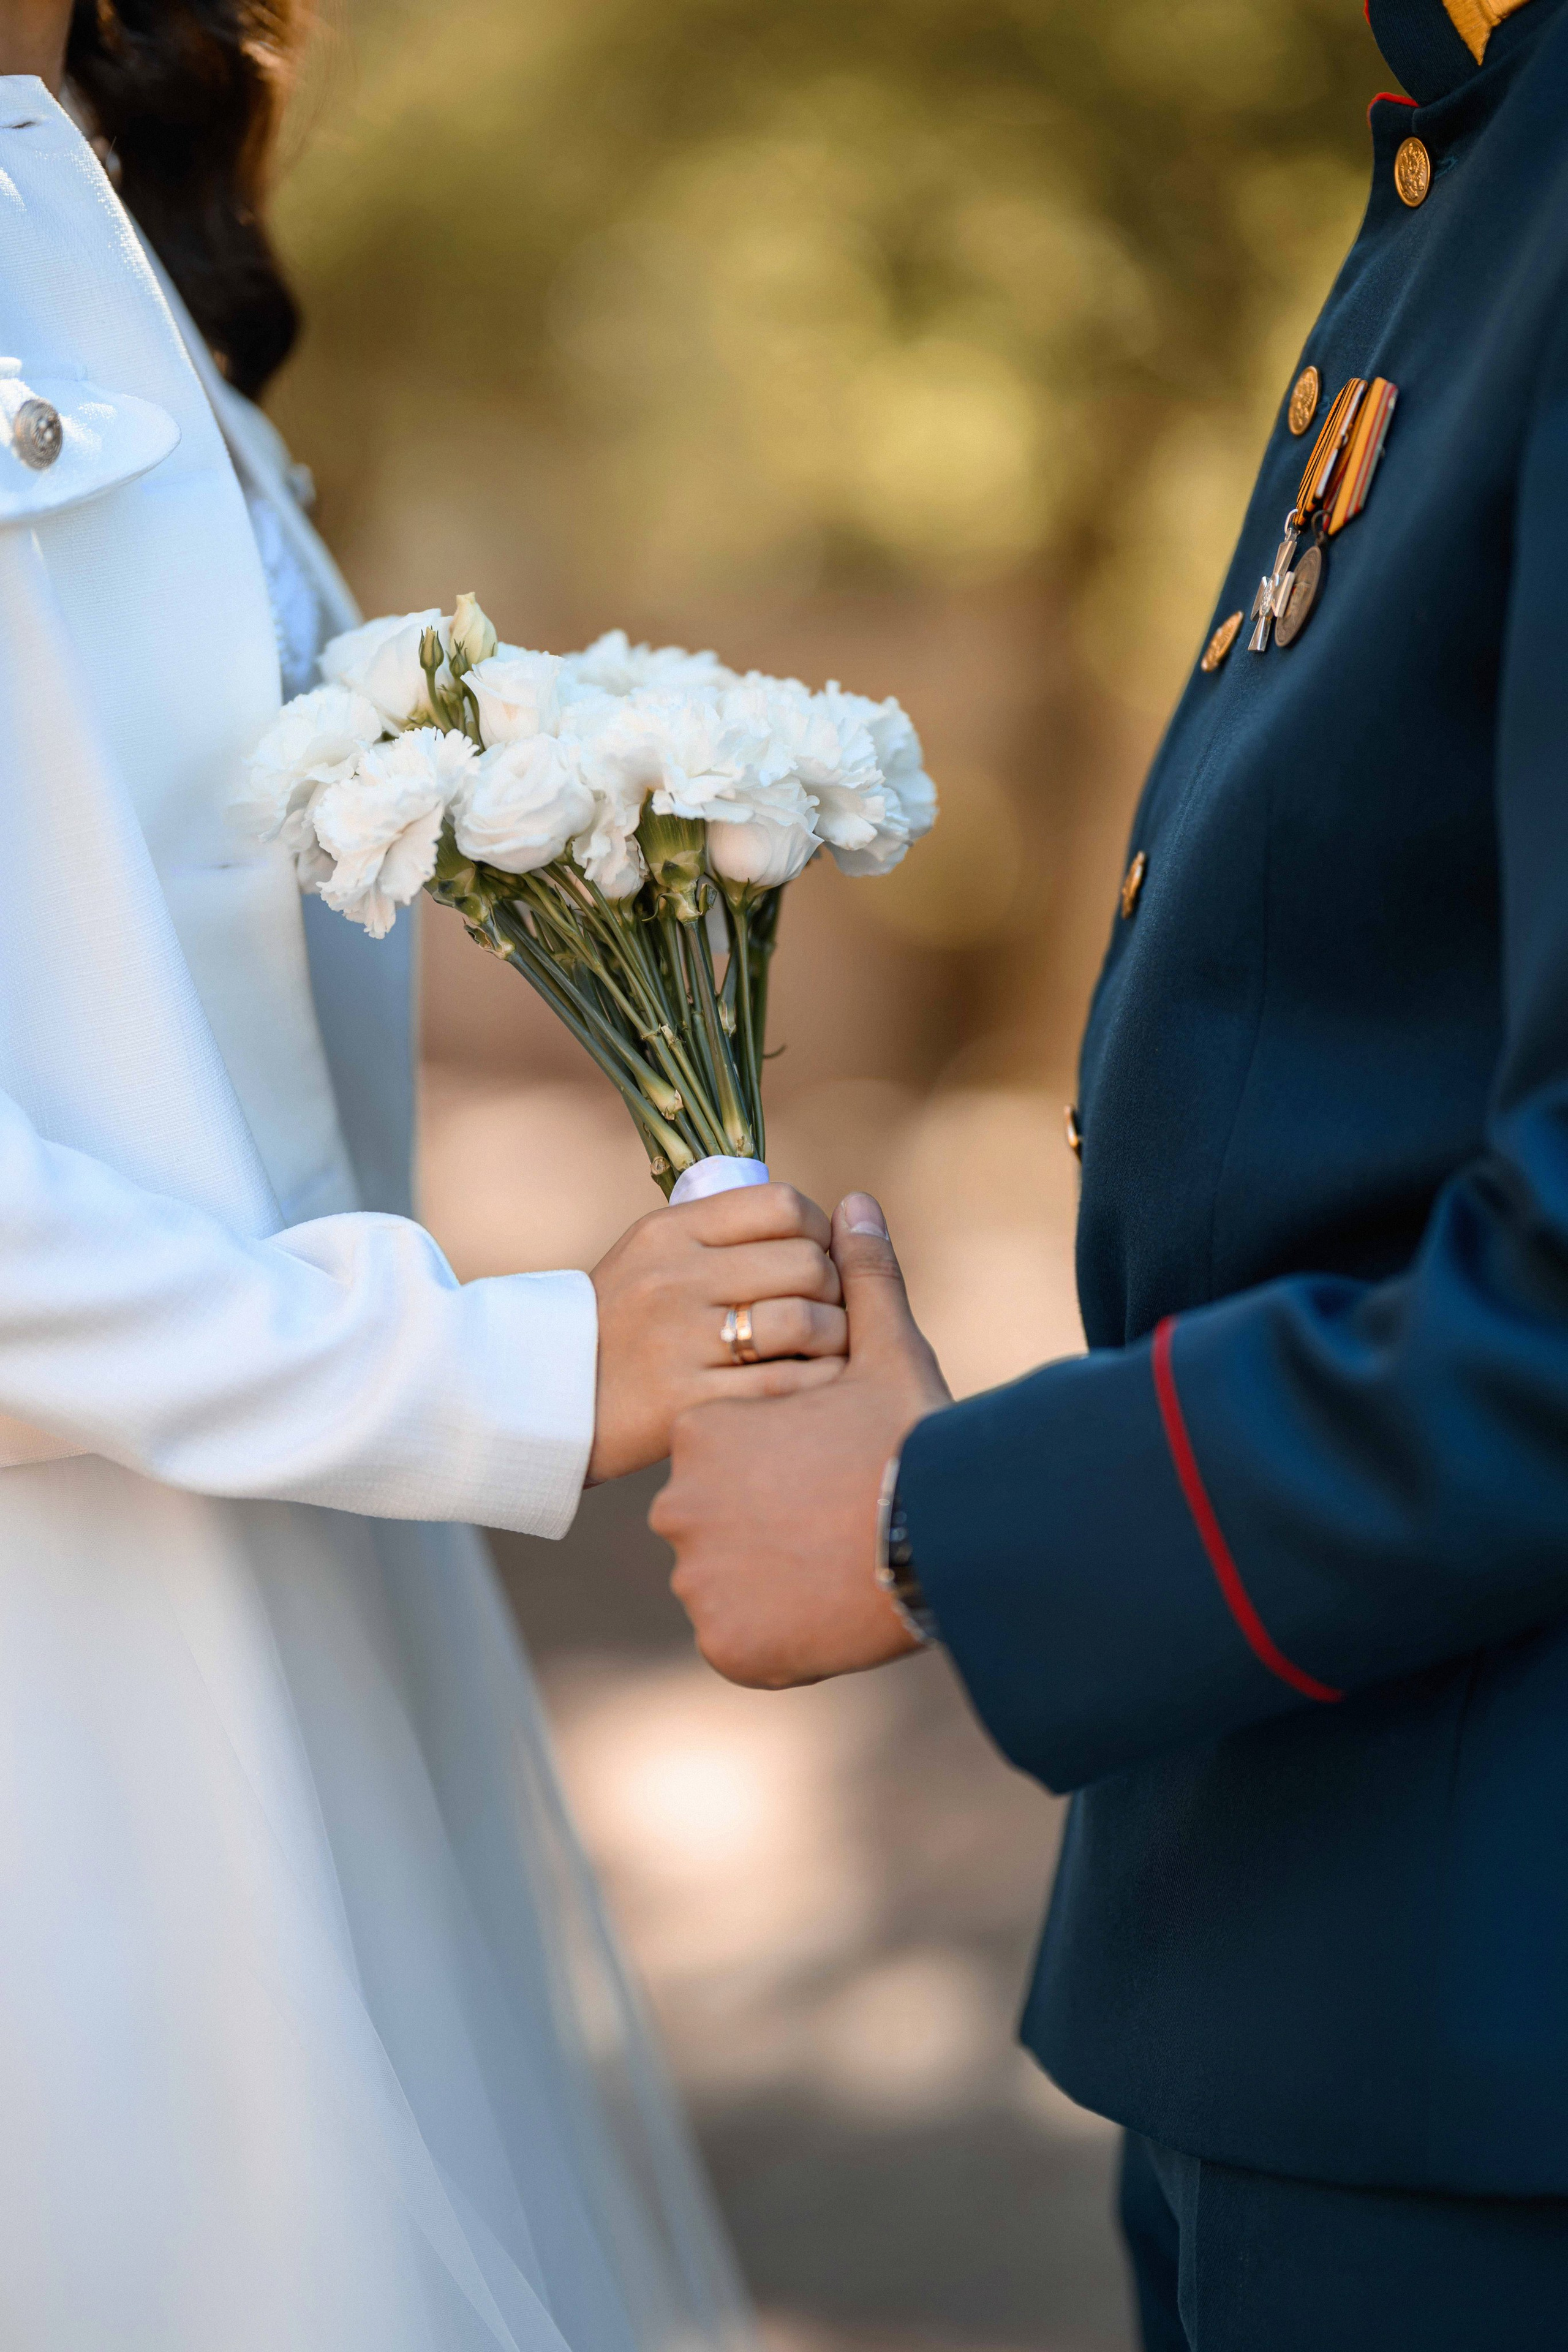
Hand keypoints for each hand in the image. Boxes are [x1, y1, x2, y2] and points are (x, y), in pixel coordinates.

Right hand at [588, 1183, 846, 1484]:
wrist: (543, 1398)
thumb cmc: (618, 1325)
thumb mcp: (651, 1256)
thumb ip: (722, 1233)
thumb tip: (820, 1223)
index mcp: (670, 1232)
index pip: (782, 1205)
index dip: (820, 1230)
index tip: (819, 1256)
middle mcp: (675, 1278)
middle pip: (805, 1263)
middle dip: (837, 1288)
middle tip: (831, 1309)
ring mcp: (679, 1341)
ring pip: (805, 1322)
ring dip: (835, 1338)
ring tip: (827, 1349)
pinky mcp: (688, 1401)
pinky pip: (787, 1384)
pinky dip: (819, 1383)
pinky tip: (817, 1386)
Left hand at [653, 1192, 951, 1686]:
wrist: (947, 1545)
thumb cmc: (913, 1440)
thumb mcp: (887, 1353)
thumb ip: (860, 1280)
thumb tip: (855, 1206)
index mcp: (703, 1429)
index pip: (721, 1441)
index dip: (779, 1452)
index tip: (824, 1463)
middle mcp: (681, 1504)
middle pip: (717, 1511)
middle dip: (766, 1516)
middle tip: (833, 1516)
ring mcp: (697, 1580)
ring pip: (724, 1575)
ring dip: (768, 1575)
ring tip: (835, 1563)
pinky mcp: (724, 1643)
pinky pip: (737, 1635)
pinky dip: (773, 1630)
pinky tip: (824, 1610)